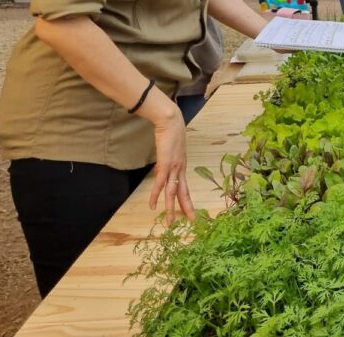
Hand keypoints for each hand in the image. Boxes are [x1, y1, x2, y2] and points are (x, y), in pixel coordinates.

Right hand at [149, 105, 195, 223]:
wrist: (171, 122)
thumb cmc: (171, 133)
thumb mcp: (171, 150)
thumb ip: (167, 160)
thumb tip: (162, 168)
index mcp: (182, 167)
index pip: (184, 187)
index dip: (187, 200)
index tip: (191, 212)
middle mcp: (180, 169)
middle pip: (183, 193)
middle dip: (186, 208)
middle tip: (191, 221)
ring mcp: (173, 168)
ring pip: (172, 192)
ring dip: (170, 208)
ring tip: (170, 222)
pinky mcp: (165, 165)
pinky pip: (160, 184)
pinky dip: (156, 196)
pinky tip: (153, 206)